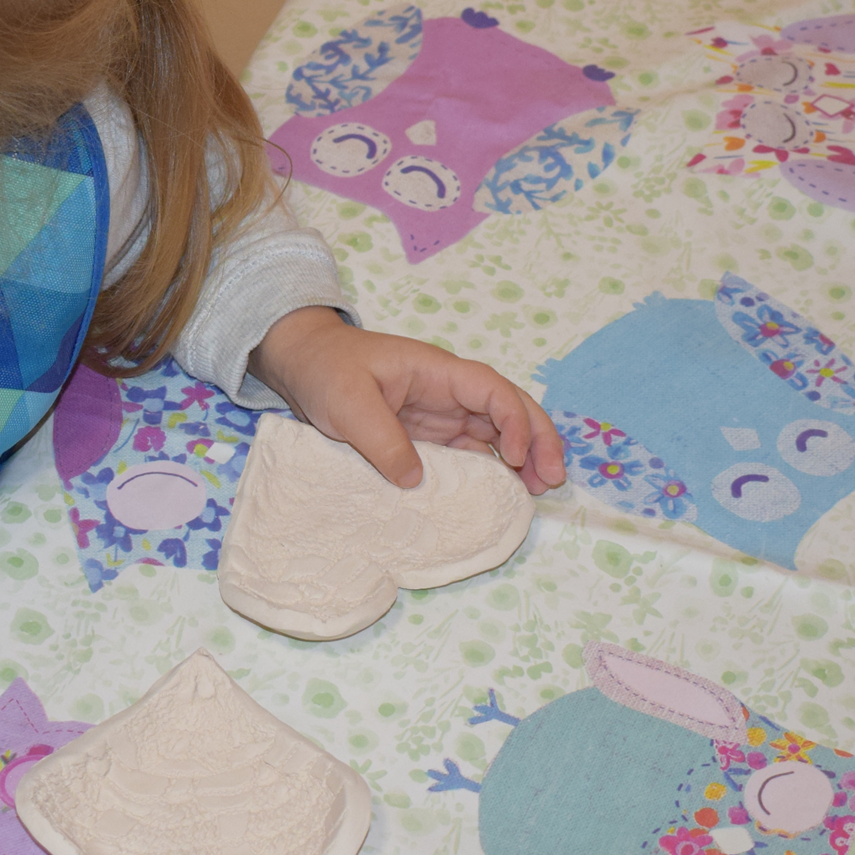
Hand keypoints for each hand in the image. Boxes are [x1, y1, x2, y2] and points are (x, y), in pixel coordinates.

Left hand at [246, 307, 564, 493]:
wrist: (301, 363)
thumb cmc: (325, 370)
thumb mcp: (347, 403)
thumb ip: (382, 441)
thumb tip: (415, 481)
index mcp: (436, 371)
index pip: (491, 390)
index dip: (514, 420)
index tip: (517, 456)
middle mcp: (447, 391)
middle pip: (507, 410)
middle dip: (537, 440)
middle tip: (553, 479)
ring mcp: (439, 413)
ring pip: (494, 433)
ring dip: (520, 458)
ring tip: (539, 491)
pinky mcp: (426, 434)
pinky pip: (467, 450)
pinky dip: (489, 469)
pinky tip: (500, 492)